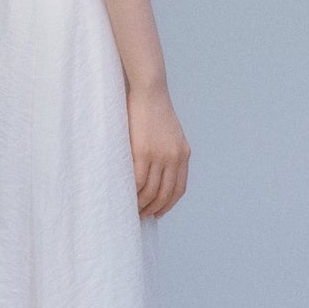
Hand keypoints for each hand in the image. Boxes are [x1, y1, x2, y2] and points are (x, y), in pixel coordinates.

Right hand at [127, 82, 189, 217]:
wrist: (149, 91)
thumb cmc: (153, 110)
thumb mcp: (169, 133)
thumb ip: (167, 151)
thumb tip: (155, 171)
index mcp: (183, 154)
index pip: (178, 188)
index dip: (168, 204)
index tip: (158, 213)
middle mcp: (174, 158)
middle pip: (165, 194)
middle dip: (153, 209)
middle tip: (141, 216)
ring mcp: (159, 156)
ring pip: (151, 192)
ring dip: (141, 205)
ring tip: (131, 210)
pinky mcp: (143, 152)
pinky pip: (138, 182)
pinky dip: (132, 194)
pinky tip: (125, 197)